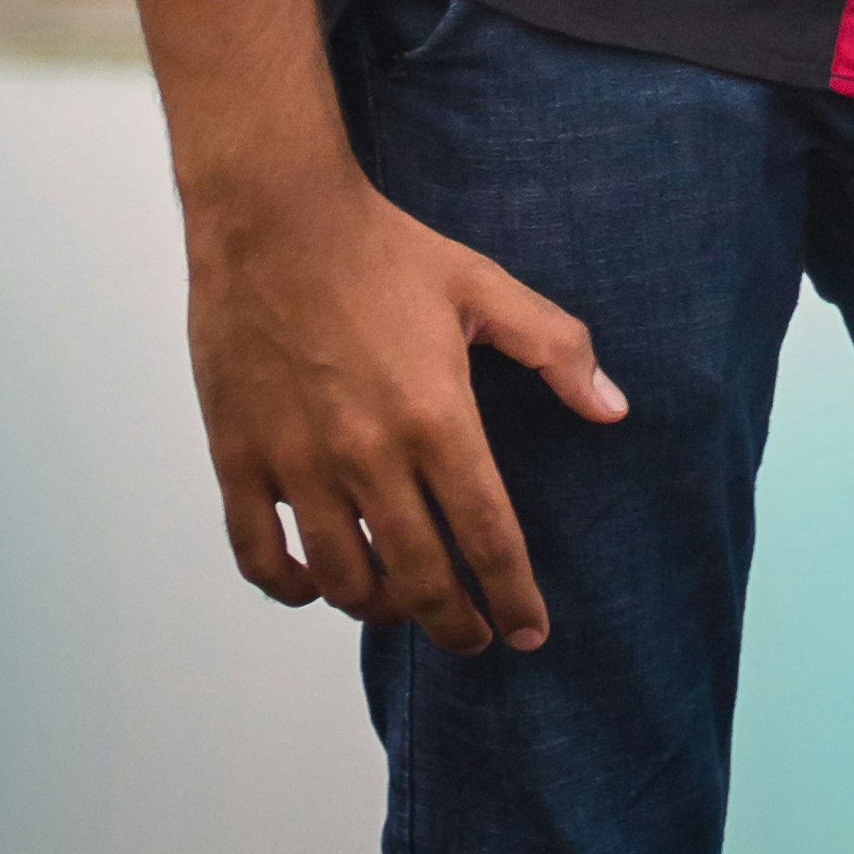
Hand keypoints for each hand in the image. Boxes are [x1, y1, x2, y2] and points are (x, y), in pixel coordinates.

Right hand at [185, 159, 625, 656]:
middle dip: (455, 625)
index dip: (514, 598)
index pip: (488, 539)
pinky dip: (289, 589)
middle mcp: (369, 454)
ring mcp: (298, 463)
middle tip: (474, 638)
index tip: (530, 633)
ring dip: (380, 610)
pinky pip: (260, 557)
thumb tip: (614, 409)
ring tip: (403, 604)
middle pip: (419, 580)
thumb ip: (557, 349)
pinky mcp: (239, 457)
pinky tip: (315, 585)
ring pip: (342, 581)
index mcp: (437, 417)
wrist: (275, 215)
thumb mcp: (484, 287)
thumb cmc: (384, 249)